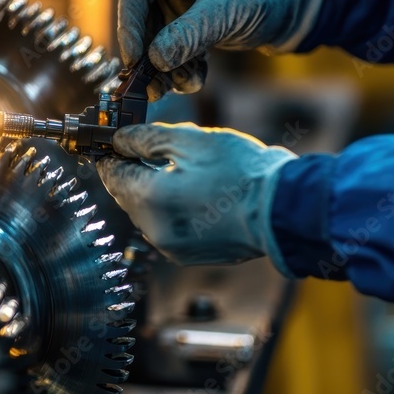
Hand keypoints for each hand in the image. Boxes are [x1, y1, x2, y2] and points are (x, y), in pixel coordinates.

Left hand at [95, 123, 295, 265]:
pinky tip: (194, 193)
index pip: (112, 175)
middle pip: (127, 196)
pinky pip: (167, 227)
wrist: (281, 210)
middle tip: (149, 148)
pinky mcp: (188, 255)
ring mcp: (171, 247)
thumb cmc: (240, 172)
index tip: (114, 141)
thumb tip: (119, 140)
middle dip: (134, 172)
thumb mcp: (190, 140)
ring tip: (182, 169)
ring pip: (146, 213)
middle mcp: (154, 229)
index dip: (111, 154)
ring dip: (153, 191)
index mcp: (149, 199)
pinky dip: (171, 210)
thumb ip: (146, 138)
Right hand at [118, 0, 324, 100]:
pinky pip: (172, 52)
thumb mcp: (226, 11)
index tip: (134, 57)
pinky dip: (180, 70)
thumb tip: (155, 61)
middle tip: (148, 86)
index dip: (129, 24)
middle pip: (141, 19)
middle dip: (147, 56)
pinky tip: (193, 81)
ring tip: (173, 89)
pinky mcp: (186, 27)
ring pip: (155, 41)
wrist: (292, 7)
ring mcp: (176, 4)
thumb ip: (189, 34)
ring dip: (163, 69)